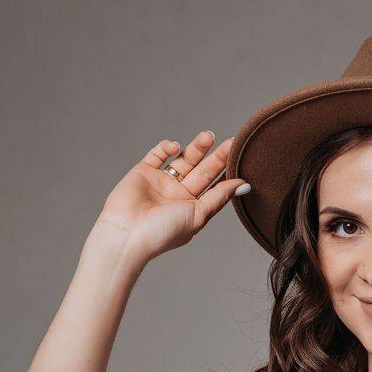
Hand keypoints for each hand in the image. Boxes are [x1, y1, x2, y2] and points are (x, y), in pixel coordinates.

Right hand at [89, 132, 247, 269]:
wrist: (127, 234)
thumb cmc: (163, 232)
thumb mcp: (198, 215)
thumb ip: (220, 197)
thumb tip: (245, 185)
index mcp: (193, 207)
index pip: (214, 185)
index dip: (227, 171)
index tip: (241, 156)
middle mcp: (178, 194)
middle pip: (202, 170)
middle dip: (216, 156)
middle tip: (231, 141)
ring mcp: (161, 182)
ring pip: (182, 159)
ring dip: (196, 148)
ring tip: (208, 136)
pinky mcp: (143, 172)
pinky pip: (157, 154)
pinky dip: (166, 147)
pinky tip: (175, 146)